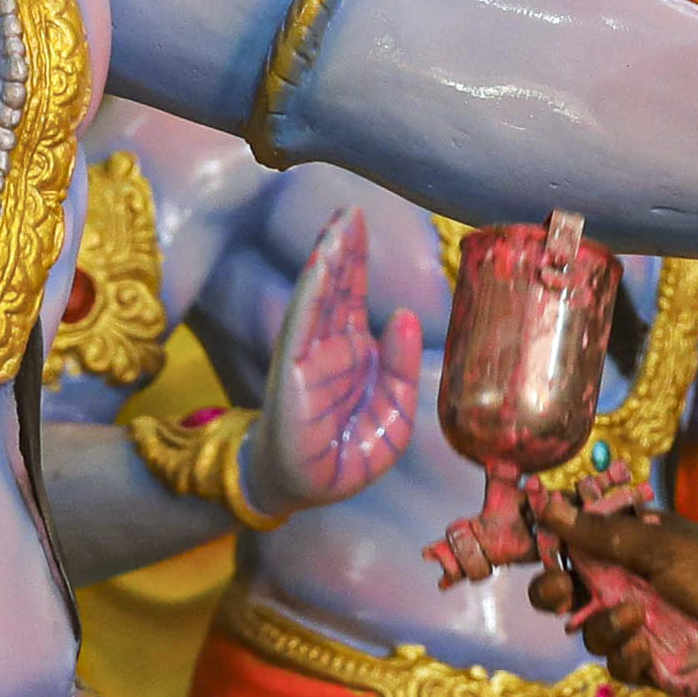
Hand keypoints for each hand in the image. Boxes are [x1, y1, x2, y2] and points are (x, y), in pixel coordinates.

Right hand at [249, 214, 424, 520]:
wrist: (304, 488)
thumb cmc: (346, 453)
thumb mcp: (395, 417)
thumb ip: (403, 369)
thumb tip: (404, 316)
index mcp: (354, 351)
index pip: (354, 295)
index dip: (357, 258)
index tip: (360, 220)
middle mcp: (328, 345)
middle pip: (336, 286)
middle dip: (343, 247)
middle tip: (350, 208)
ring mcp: (308, 355)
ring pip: (319, 297)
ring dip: (327, 260)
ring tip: (338, 225)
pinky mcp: (293, 370)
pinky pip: (302, 324)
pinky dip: (312, 293)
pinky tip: (320, 264)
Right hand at [543, 503, 697, 696]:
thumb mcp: (661, 546)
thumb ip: (602, 532)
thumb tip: (548, 503)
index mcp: (632, 546)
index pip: (576, 545)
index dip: (551, 549)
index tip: (538, 551)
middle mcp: (630, 584)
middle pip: (569, 592)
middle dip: (557, 593)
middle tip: (565, 593)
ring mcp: (641, 625)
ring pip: (592, 632)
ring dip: (606, 628)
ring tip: (636, 621)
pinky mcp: (653, 664)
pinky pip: (620, 665)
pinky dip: (629, 658)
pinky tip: (647, 650)